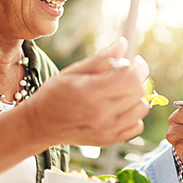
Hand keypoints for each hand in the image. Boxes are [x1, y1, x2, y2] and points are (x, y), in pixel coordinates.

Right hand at [24, 37, 149, 147]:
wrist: (41, 124)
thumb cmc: (55, 94)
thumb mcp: (74, 71)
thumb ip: (101, 58)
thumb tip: (123, 43)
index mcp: (92, 92)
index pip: (131, 78)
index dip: (139, 66)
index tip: (135, 61)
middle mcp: (102, 113)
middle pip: (138, 92)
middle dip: (138, 78)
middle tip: (128, 73)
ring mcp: (107, 130)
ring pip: (141, 109)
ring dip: (137, 96)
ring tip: (123, 91)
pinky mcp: (109, 140)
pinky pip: (137, 126)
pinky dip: (134, 115)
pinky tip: (121, 108)